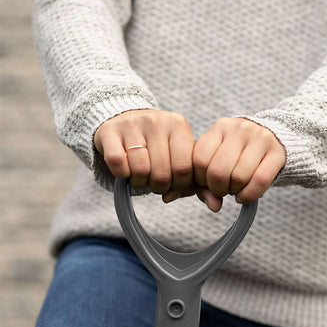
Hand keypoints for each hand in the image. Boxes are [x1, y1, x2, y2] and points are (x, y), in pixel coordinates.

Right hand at [94, 109, 221, 210]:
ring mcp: (132, 124)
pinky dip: (122, 174)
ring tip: (142, 175)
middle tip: (156, 181)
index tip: (174, 183)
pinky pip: (118, 164)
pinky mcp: (110, 131)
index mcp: (178, 126)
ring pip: (140, 170)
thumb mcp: (178, 157)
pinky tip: (125, 169)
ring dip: (140, 182)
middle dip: (159, 186)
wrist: (122, 119)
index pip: (185, 168)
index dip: (180, 184)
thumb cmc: (157, 146)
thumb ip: (197, 183)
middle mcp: (157, 121)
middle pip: (163, 173)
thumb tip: (215, 206)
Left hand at [193, 117, 285, 208]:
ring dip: (234, 191)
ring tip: (235, 189)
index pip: (200, 160)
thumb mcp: (218, 159)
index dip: (201, 179)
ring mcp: (260, 138)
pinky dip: (249, 195)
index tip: (208, 183)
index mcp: (220, 127)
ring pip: (239, 177)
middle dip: (218, 189)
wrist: (274, 138)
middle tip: (223, 190)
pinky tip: (244, 196)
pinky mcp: (277, 152)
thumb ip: (206, 184)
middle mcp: (240, 129)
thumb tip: (214, 206)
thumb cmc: (239, 153)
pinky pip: (260, 181)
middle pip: (218, 171)